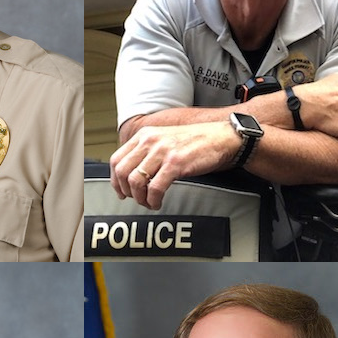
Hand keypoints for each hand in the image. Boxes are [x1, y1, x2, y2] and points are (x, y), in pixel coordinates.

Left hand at [109, 122, 240, 209]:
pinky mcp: (175, 164)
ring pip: (136, 182)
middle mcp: (150, 141)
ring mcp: (162, 152)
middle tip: (136, 199)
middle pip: (122, 172)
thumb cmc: (195, 142)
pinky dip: (153, 201)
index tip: (121, 191)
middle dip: (126, 191)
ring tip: (149, 202)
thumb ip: (147, 152)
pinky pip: (155, 188)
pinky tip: (158, 203)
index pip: (116, 159)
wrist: (221, 138)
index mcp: (144, 135)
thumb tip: (132, 174)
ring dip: (140, 198)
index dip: (115, 180)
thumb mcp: (164, 140)